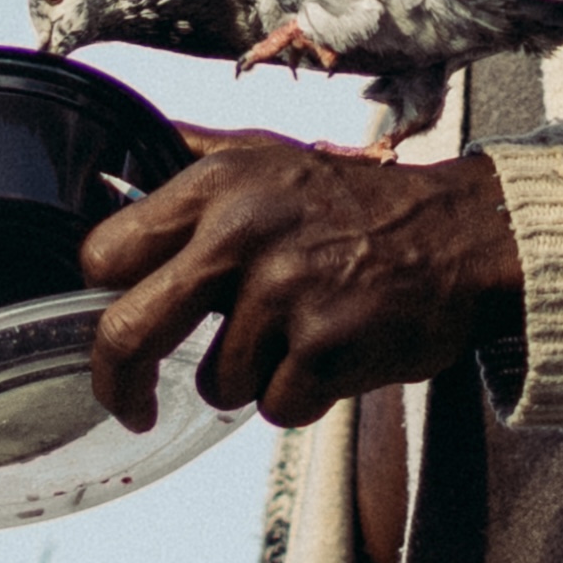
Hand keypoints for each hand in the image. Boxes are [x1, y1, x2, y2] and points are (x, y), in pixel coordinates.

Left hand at [83, 133, 519, 430]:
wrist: (462, 236)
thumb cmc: (354, 204)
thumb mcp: (266, 154)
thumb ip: (187, 159)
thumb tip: (104, 171)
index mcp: (216, 184)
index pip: (105, 253)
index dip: (100, 297)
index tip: (111, 319)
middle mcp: (242, 233)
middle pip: (128, 331)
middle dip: (119, 382)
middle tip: (130, 404)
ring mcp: (286, 292)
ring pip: (217, 383)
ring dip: (250, 378)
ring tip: (296, 339)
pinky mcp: (328, 347)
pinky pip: (276, 408)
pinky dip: (301, 397)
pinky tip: (330, 357)